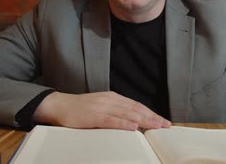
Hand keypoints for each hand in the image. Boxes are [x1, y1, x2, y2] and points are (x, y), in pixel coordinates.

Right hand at [33, 91, 170, 130]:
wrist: (59, 105)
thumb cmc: (80, 110)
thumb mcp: (101, 107)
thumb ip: (116, 112)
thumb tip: (133, 122)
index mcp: (113, 97)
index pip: (137, 105)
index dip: (151, 113)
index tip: (163, 121)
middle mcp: (110, 100)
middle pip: (136, 109)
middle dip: (152, 117)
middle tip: (166, 125)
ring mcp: (102, 107)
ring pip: (127, 113)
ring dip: (144, 120)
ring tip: (156, 126)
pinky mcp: (93, 116)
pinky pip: (111, 120)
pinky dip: (124, 123)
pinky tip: (133, 127)